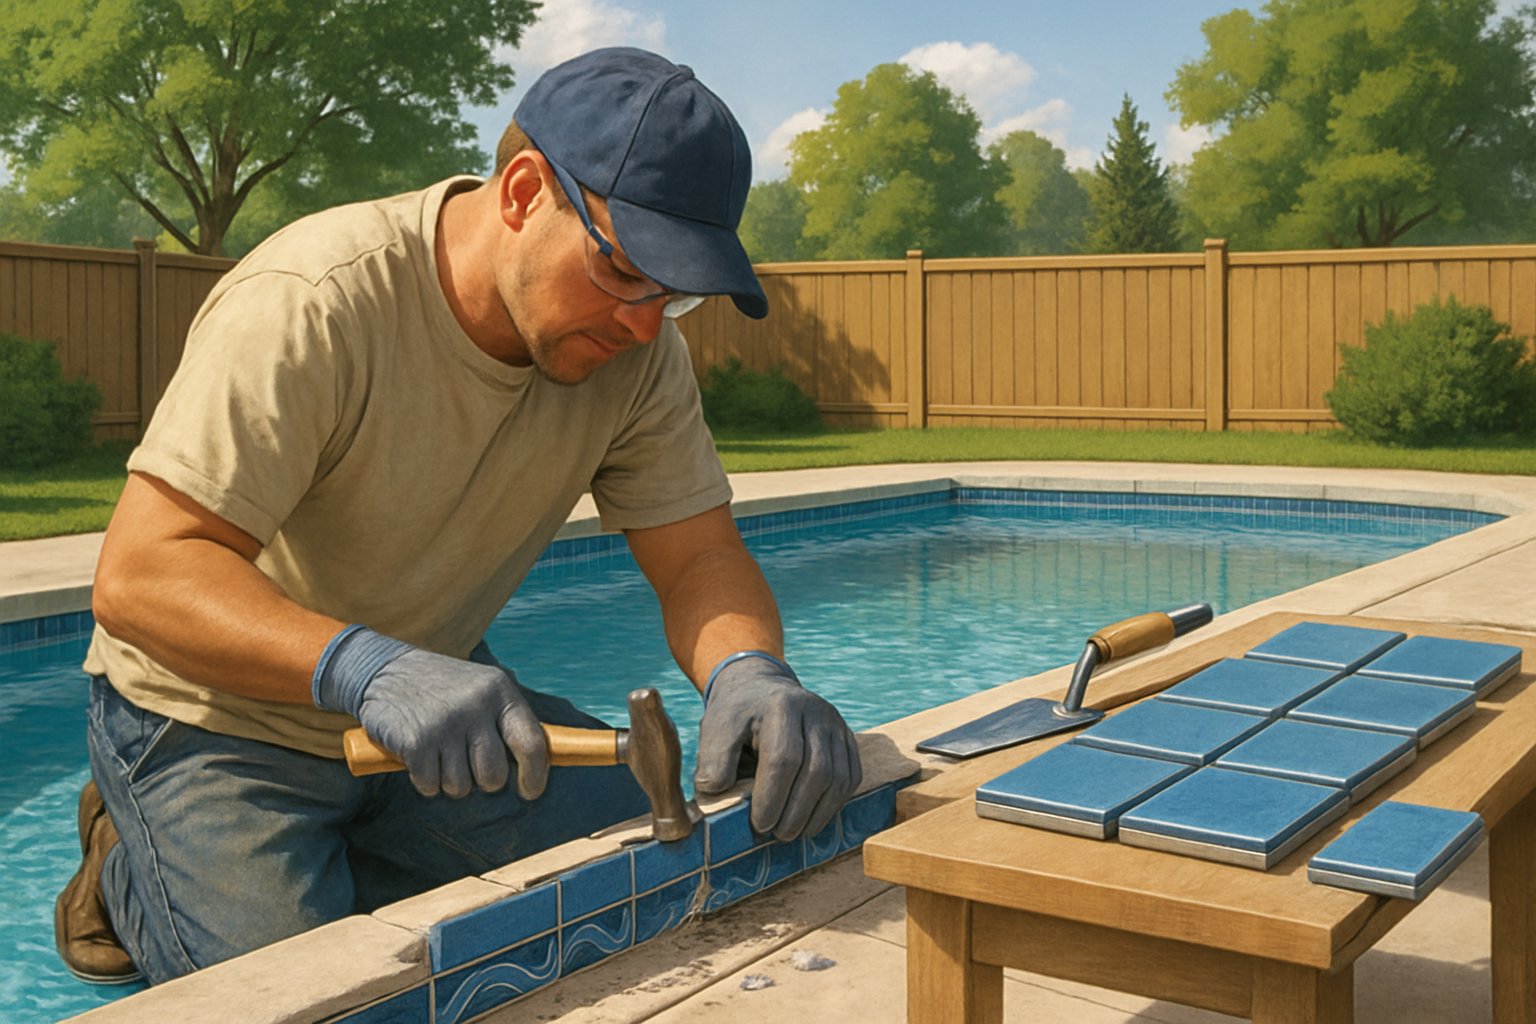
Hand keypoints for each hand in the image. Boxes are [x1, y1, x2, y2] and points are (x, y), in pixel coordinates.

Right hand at [313, 627, 547, 798]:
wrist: (385, 669)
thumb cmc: (445, 689)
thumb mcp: (483, 689)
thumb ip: (509, 720)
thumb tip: (541, 765)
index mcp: (500, 690)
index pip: (531, 743)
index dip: (534, 775)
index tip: (530, 792)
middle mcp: (476, 705)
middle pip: (494, 775)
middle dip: (482, 781)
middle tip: (467, 764)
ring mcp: (446, 723)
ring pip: (460, 786)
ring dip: (449, 781)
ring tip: (440, 754)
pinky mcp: (417, 742)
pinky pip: (430, 786)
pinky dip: (424, 781)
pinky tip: (419, 757)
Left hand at [695, 652, 861, 840]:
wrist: (761, 688)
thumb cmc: (737, 715)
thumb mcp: (715, 729)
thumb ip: (713, 761)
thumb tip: (716, 792)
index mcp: (780, 705)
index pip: (784, 758)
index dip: (773, 797)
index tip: (760, 825)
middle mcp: (815, 710)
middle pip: (816, 771)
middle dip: (796, 811)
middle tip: (777, 836)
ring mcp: (835, 724)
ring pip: (838, 777)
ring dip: (817, 814)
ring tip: (794, 833)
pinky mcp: (847, 738)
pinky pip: (850, 777)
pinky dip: (833, 805)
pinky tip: (812, 820)